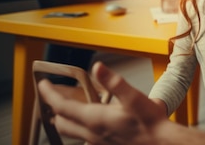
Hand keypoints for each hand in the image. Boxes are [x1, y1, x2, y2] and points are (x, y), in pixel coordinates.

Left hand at [37, 61, 169, 144]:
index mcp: (96, 119)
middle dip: (54, 110)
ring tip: (64, 110)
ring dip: (65, 121)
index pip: (63, 107)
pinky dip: (78, 128)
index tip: (43, 85)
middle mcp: (92, 133)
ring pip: (71, 132)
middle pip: (62, 123)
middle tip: (51, 97)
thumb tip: (98, 67)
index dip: (50, 95)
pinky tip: (88, 123)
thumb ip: (114, 82)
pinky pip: (84, 138)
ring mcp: (98, 141)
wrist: (161, 143)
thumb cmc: (149, 123)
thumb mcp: (134, 97)